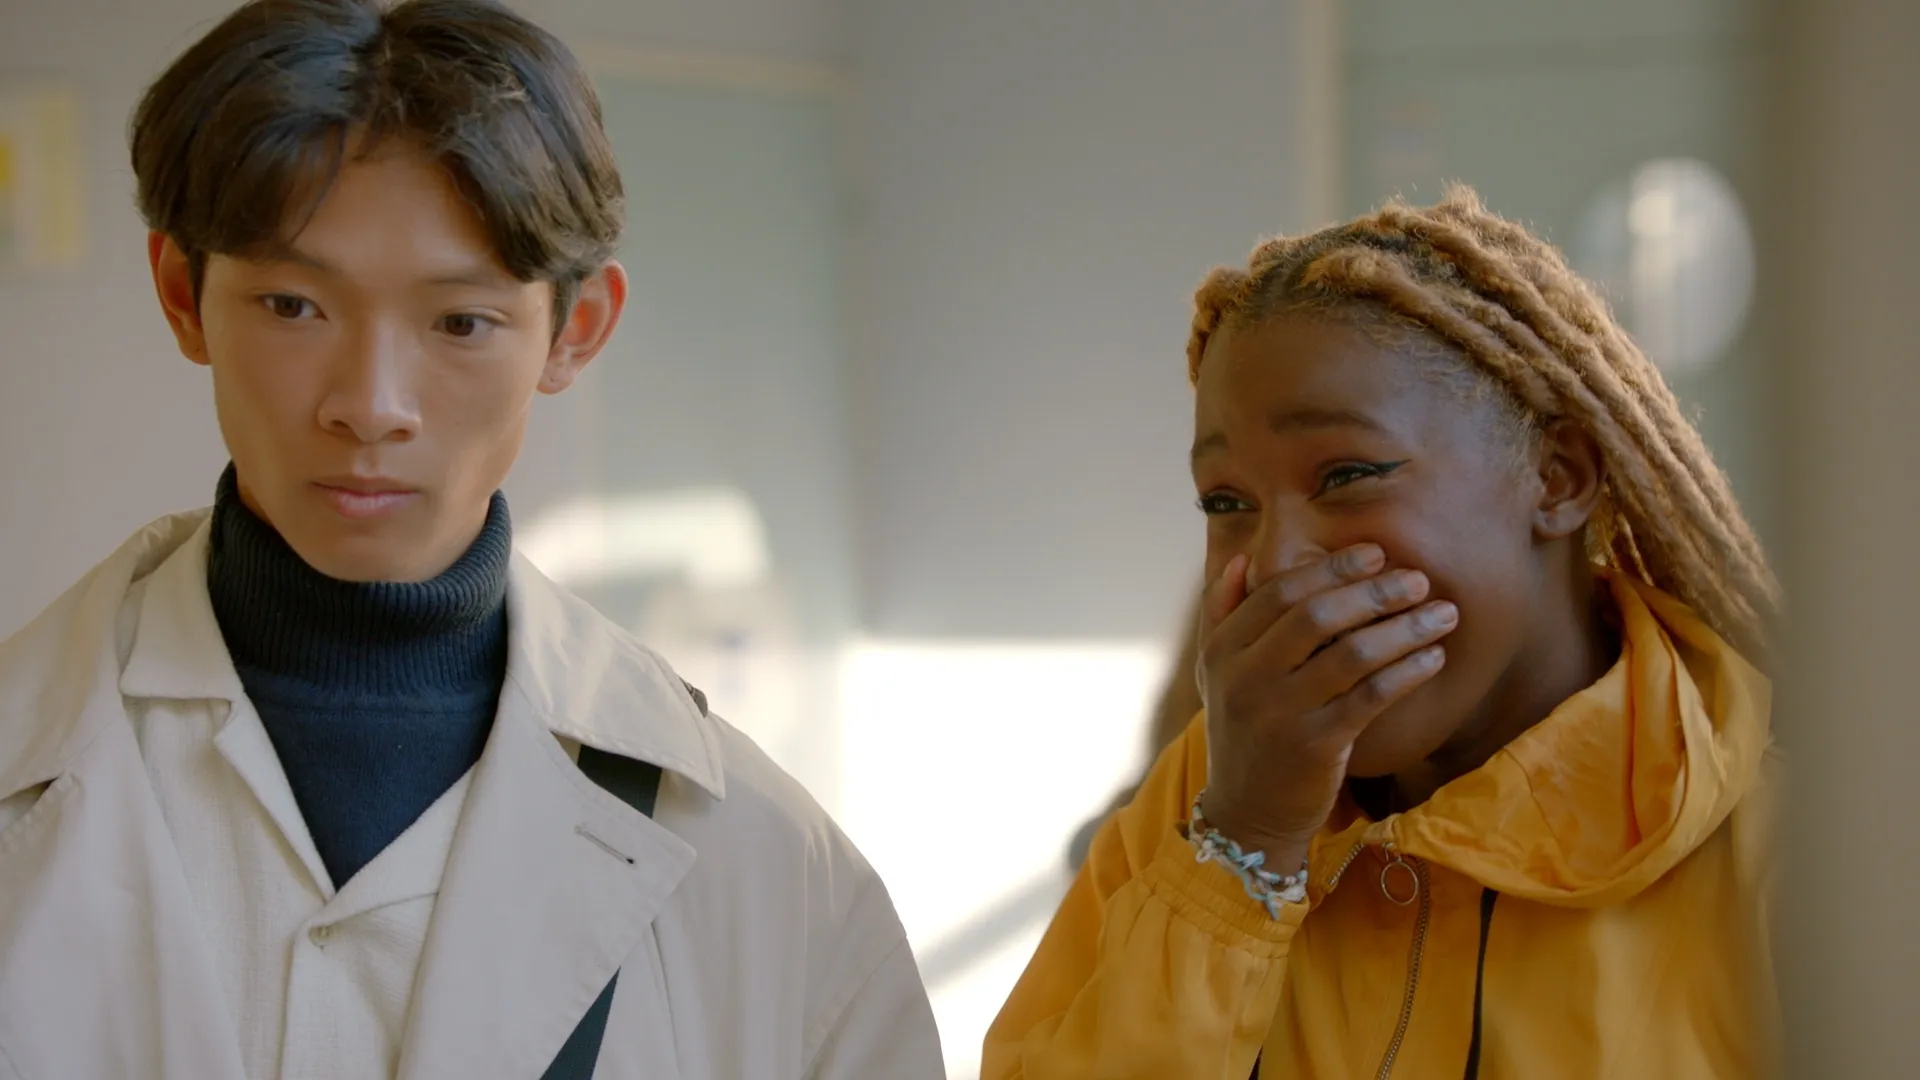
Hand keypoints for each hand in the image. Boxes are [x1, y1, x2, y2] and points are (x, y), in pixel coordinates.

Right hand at [1195, 545, 1457, 869]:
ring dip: (1404, 628)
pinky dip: (1407, 672)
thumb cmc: (1244, 731)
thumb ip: (1223, 614)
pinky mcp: (1316, 747)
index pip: (1280, 592)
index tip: (1375, 552)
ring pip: (1350, 655)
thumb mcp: (1216, 673)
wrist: (1247, 813)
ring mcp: (1279, 714)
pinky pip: (1370, 698)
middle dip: (1373, 591)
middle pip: (1316, 617)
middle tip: (1418, 579)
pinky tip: (1434, 658)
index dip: (1330, 568)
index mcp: (1223, 651)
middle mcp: (1245, 678)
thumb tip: (1245, 558)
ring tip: (1444, 613)